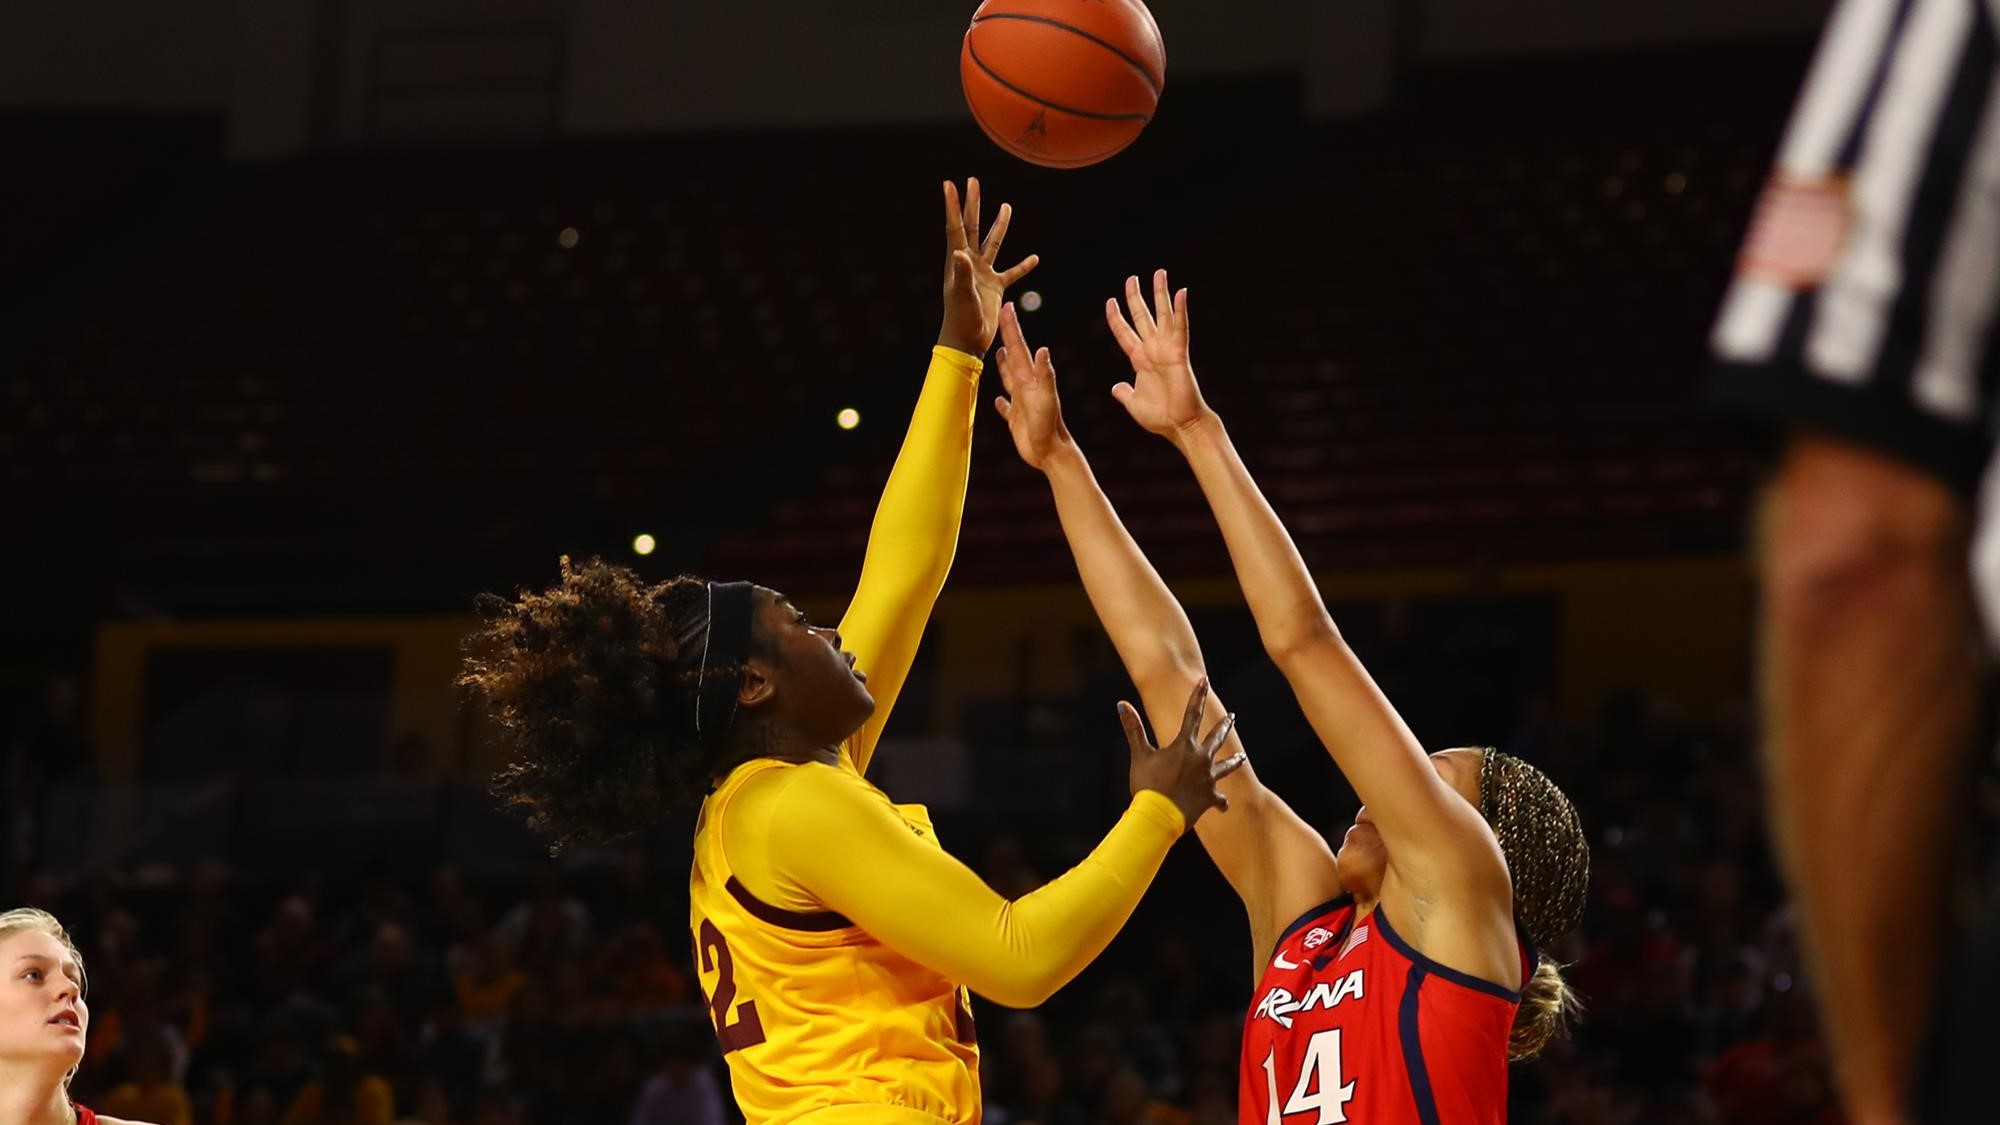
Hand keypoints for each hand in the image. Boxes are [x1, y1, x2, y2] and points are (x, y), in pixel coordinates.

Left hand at [938, 178, 1039, 356]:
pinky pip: (1012, 273)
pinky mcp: (995, 287)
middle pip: (972, 227)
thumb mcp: (961, 295)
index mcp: (958, 261)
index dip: (953, 206)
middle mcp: (969, 263)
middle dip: (973, 204)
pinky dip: (1023, 266)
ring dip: (999, 225)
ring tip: (1006, 206)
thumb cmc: (960, 319)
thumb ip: (962, 273)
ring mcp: (983, 274)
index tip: (949, 183)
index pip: (955, 227)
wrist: (967, 342)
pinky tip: (1035, 258)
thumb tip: (958, 251)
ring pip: (993, 244)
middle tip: (974, 181)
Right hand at [992, 303, 1071, 470]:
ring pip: (1009, 379)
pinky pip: (1006, 408)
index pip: (1019, 348)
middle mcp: (1025, 388)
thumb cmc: (1050, 428)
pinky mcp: (1016, 420)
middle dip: (1008, 337)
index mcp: (1030, 380)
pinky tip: (998, 399)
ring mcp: (1021, 403)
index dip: (1012, 328)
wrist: (1053, 453)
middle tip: (1003, 317)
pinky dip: (1001, 403)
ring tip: (999, 353)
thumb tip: (1042, 349)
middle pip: (1013, 357)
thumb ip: (1045, 376)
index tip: (1008, 307)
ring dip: (1004, 366)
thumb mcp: (1047, 399)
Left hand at [1105, 268, 1211, 441]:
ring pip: (1162, 315)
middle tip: (1132, 277)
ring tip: (1159, 273)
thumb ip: (1124, 393)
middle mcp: (1153, 350)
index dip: (1116, 318)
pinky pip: (1179, 328)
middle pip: (1142, 317)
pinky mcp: (1179, 353)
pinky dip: (1181, 310)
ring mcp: (1166, 350)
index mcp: (1140, 360)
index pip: (1125, 333)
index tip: (1110, 301)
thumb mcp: (1134, 403)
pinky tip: (1181, 292)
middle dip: (1136, 297)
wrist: (1179, 425)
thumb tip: (1116, 387)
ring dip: (1161, 294)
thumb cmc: (1160, 417)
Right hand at [1121, 679, 1246, 827]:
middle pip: (1217, 738)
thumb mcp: (1139, 755)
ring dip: (1234, 761)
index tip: (1205, 681)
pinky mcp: (1210, 798)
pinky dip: (1220, 802)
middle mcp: (1201, 759)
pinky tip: (1224, 805)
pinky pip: (1220, 800)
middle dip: (1224, 726)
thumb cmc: (1147, 785)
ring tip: (1241, 756)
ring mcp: (1208, 779)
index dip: (1198, 695)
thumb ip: (1133, 729)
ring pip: (1227, 767)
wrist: (1158, 816)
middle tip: (1232, 717)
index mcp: (1184, 745)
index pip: (1192, 714)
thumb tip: (1122, 704)